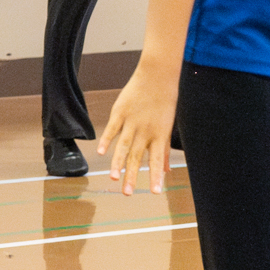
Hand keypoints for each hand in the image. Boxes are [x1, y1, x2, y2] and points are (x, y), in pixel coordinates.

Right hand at [99, 52, 179, 195]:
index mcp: (158, 135)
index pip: (157, 160)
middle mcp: (145, 130)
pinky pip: (112, 129)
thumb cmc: (164, 102)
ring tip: (114, 178)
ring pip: (124, 146)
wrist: (157, 76)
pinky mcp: (120, 112)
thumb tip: (167, 170)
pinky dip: (107, 140)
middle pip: (137, 157)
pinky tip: (102, 153)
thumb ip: (163, 149)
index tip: (154, 192)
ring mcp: (132, 121)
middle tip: (127, 193)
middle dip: (132, 176)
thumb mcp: (167, 126)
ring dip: (118, 163)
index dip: (155, 176)